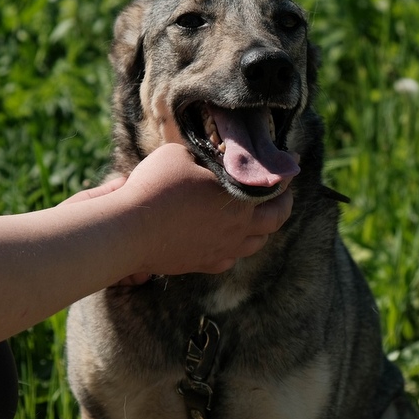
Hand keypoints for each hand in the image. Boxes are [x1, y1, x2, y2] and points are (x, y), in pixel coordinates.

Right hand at [69, 144, 295, 280]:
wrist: (129, 231)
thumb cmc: (155, 188)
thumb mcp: (180, 154)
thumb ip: (205, 155)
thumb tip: (213, 156)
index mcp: (239, 199)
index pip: (276, 184)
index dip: (286, 170)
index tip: (289, 159)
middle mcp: (238, 228)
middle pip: (276, 219)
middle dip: (284, 202)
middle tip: (283, 191)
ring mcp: (222, 249)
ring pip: (256, 243)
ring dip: (264, 227)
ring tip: (260, 215)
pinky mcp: (203, 264)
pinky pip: (230, 258)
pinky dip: (236, 247)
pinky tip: (229, 238)